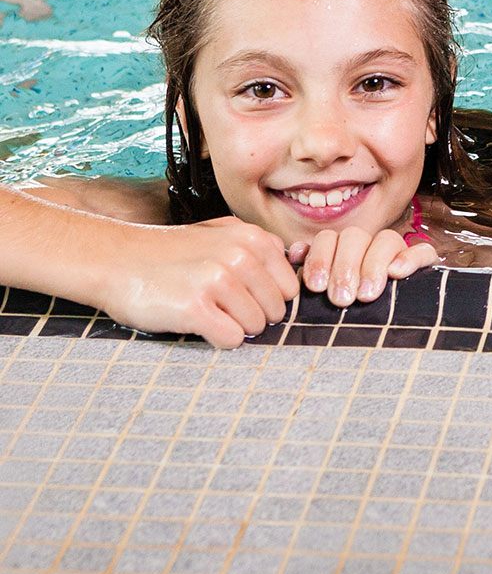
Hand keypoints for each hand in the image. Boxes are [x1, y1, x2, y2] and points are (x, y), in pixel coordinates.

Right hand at [104, 217, 300, 347]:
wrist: (116, 260)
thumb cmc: (171, 253)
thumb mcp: (222, 233)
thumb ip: (259, 247)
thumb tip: (294, 264)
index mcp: (253, 238)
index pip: (289, 288)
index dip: (266, 297)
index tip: (240, 294)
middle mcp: (241, 256)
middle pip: (276, 311)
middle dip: (251, 314)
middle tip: (218, 304)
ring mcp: (219, 281)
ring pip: (256, 327)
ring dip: (232, 327)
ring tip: (205, 309)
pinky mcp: (196, 308)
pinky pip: (232, 340)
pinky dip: (217, 339)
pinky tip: (196, 321)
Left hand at [293, 227, 438, 306]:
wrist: (394, 336)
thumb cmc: (350, 318)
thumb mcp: (327, 299)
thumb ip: (313, 275)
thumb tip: (295, 253)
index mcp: (342, 251)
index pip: (329, 239)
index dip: (319, 258)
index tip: (316, 287)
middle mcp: (368, 247)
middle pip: (355, 237)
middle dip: (344, 267)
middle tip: (341, 299)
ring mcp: (397, 253)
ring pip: (386, 239)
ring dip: (373, 265)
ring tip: (367, 295)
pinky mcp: (423, 263)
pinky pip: (422, 251)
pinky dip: (409, 258)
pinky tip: (397, 273)